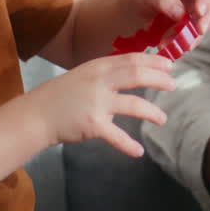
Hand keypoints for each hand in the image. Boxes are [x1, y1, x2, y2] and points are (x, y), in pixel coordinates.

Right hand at [28, 52, 174, 155]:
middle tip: (173, 85)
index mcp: (98, 67)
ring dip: (152, 112)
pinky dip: (129, 145)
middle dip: (158, 80)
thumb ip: (106, 72)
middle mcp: (99, 81)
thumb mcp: (84, 74)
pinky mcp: (93, 125)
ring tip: (162, 118)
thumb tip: (134, 71)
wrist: (37, 114)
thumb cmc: (61, 95)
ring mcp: (96, 103)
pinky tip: (138, 151)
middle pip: (136, 75)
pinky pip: (117, 136)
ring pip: (134, 105)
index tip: (169, 64)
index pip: (131, 59)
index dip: (153, 61)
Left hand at [118, 0, 209, 38]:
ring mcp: (195, 8)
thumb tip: (180, 14)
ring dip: (191, 34)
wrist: (134, 9)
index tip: (199, 13)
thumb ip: (164, 1)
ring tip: (173, 43)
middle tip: (199, 32)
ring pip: (203, 22)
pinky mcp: (191, 24)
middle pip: (209, 5)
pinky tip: (170, 46)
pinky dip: (183, 41)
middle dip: (204, 20)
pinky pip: (193, 34)